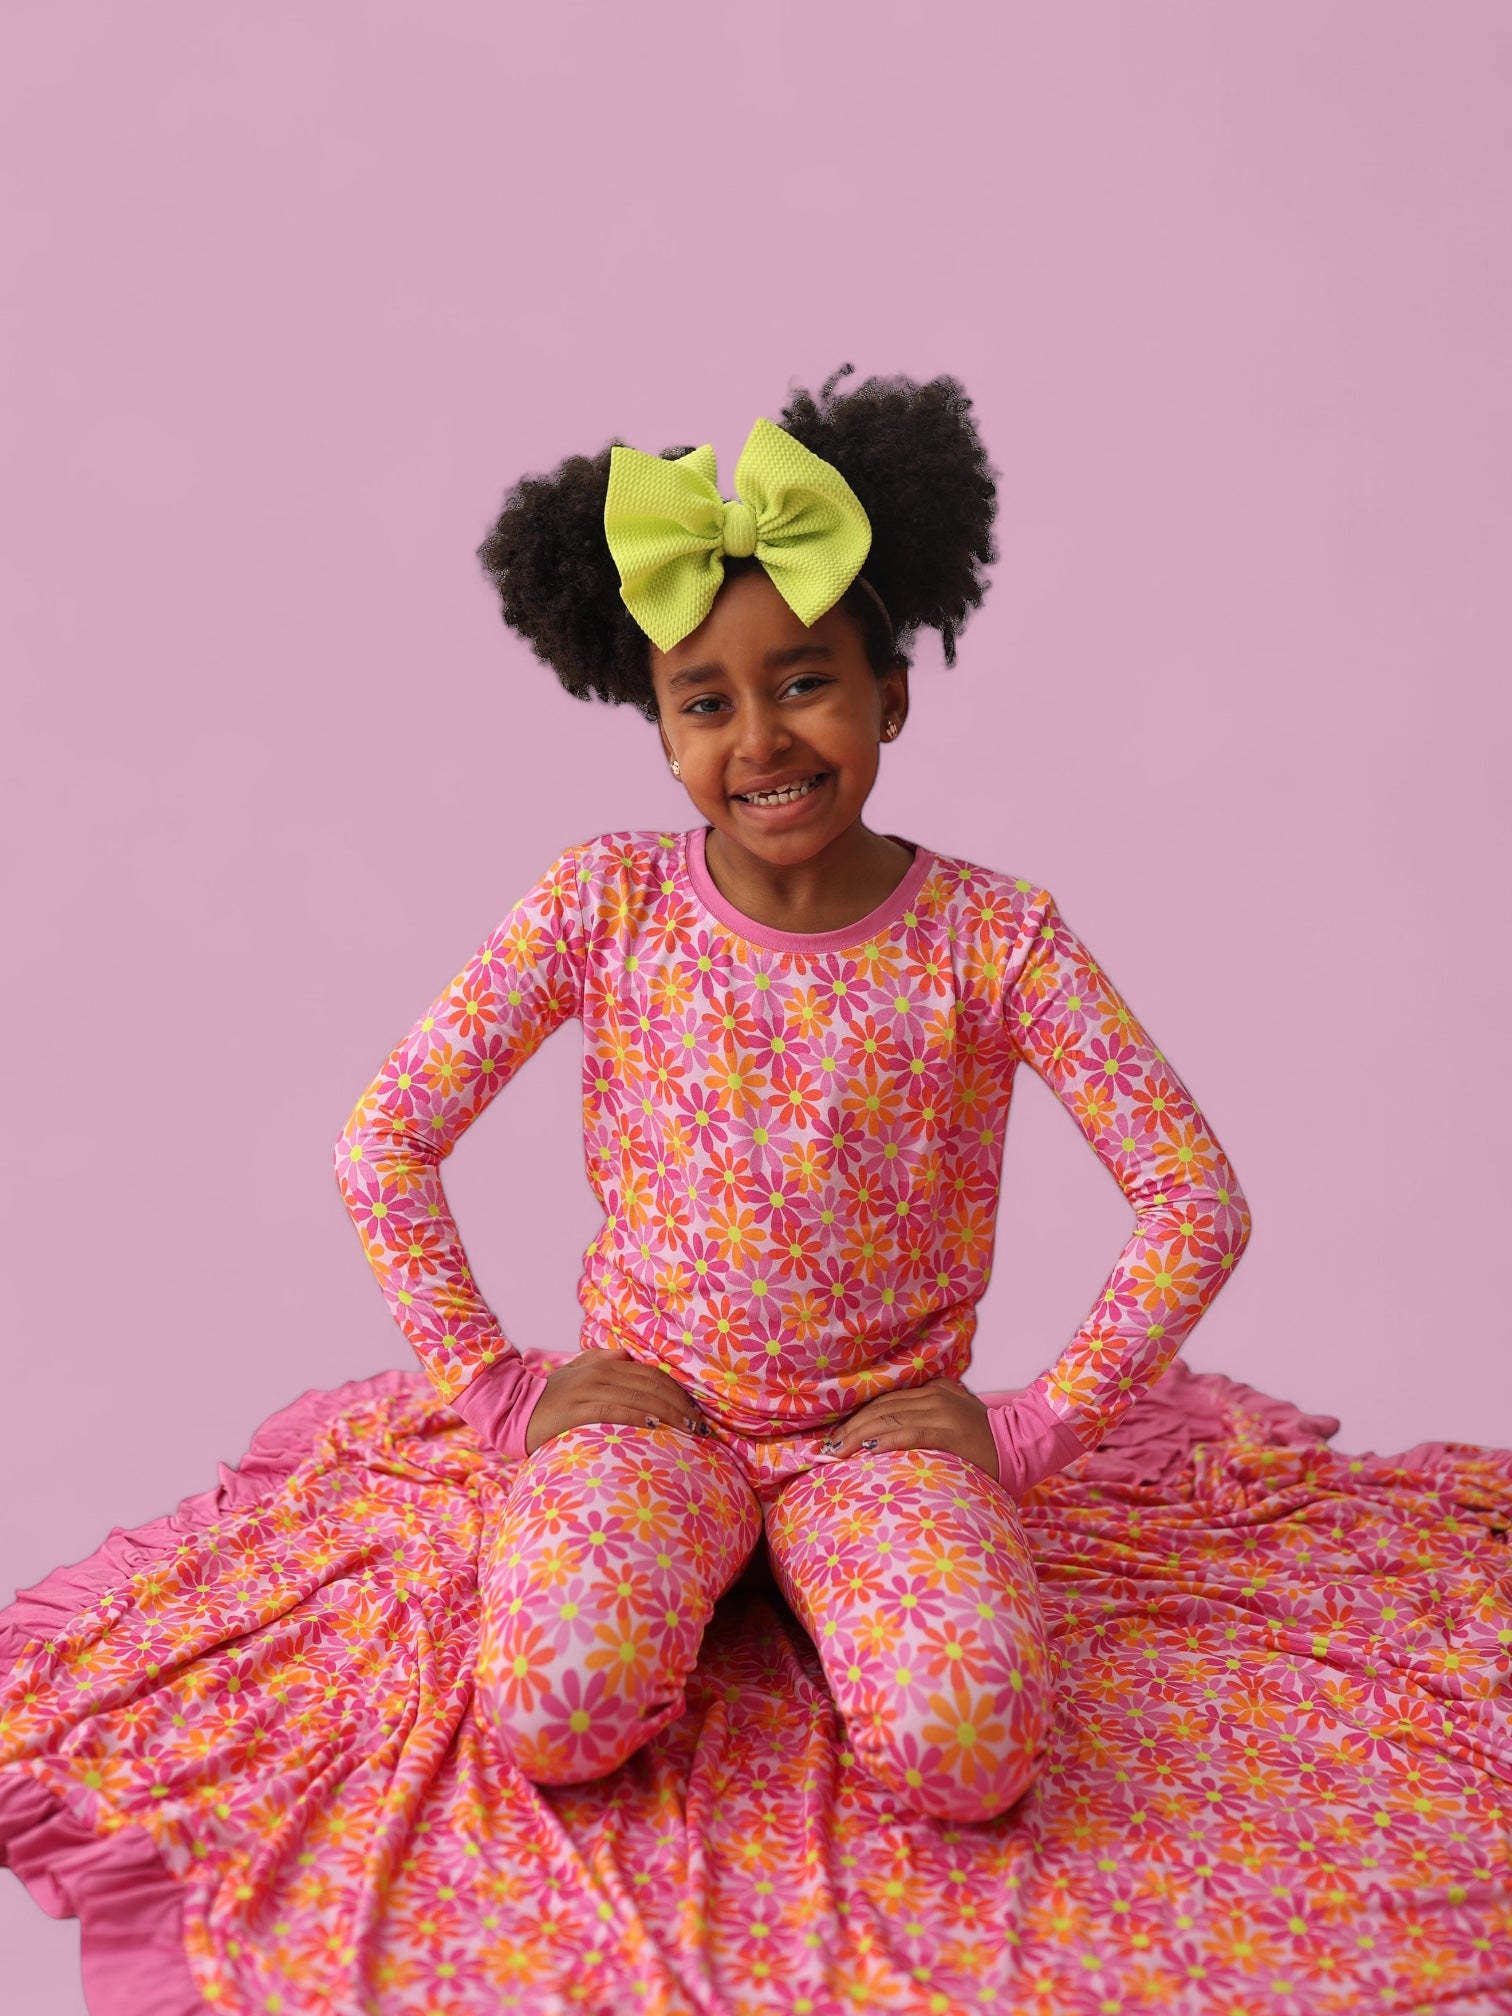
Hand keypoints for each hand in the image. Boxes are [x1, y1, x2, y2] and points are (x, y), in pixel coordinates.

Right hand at [523, 1348, 712, 1455]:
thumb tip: (628, 1355)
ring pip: (639, 1398)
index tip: (696, 1412)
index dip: (679, 1392)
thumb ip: (601, 1359)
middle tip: (701, 1427)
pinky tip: (654, 1426)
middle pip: (653, 1385)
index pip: (653, 1375)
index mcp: (605, 1363)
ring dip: (670, 1414)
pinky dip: (637, 1417)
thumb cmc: (550, 1397)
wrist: (512, 1409)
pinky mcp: (576, 1411)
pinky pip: (613, 1411)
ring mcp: (588, 1390)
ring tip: (689, 1431)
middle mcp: (601, 1372)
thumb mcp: (576, 1371)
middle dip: (682, 1405)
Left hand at [821, 1378, 998, 1479]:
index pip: (886, 1400)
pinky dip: (884, 1441)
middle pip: (881, 1407)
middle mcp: (934, 1395)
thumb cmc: (987, 1441)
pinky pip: (908, 1433)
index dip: (858, 1417)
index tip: (837, 1435)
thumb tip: (890, 1434)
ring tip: (837, 1452)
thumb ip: (929, 1416)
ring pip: (888, 1418)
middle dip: (850, 1427)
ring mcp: (941, 1411)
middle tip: (828, 1447)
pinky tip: (866, 1451)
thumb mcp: (956, 1417)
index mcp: (934, 1389)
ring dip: (857, 1436)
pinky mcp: (948, 1431)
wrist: (1023, 1445)